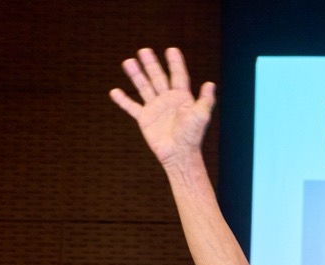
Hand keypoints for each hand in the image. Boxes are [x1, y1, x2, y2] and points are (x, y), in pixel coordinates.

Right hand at [109, 47, 214, 166]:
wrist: (179, 155)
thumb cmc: (192, 137)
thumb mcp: (200, 117)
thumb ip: (205, 101)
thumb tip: (210, 84)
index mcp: (182, 98)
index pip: (178, 76)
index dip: (175, 63)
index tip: (171, 50)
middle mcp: (168, 100)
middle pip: (158, 78)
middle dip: (151, 64)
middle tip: (144, 50)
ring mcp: (155, 108)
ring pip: (144, 87)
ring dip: (136, 75)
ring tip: (128, 62)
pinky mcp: (145, 119)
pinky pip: (132, 107)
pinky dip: (123, 100)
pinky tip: (114, 92)